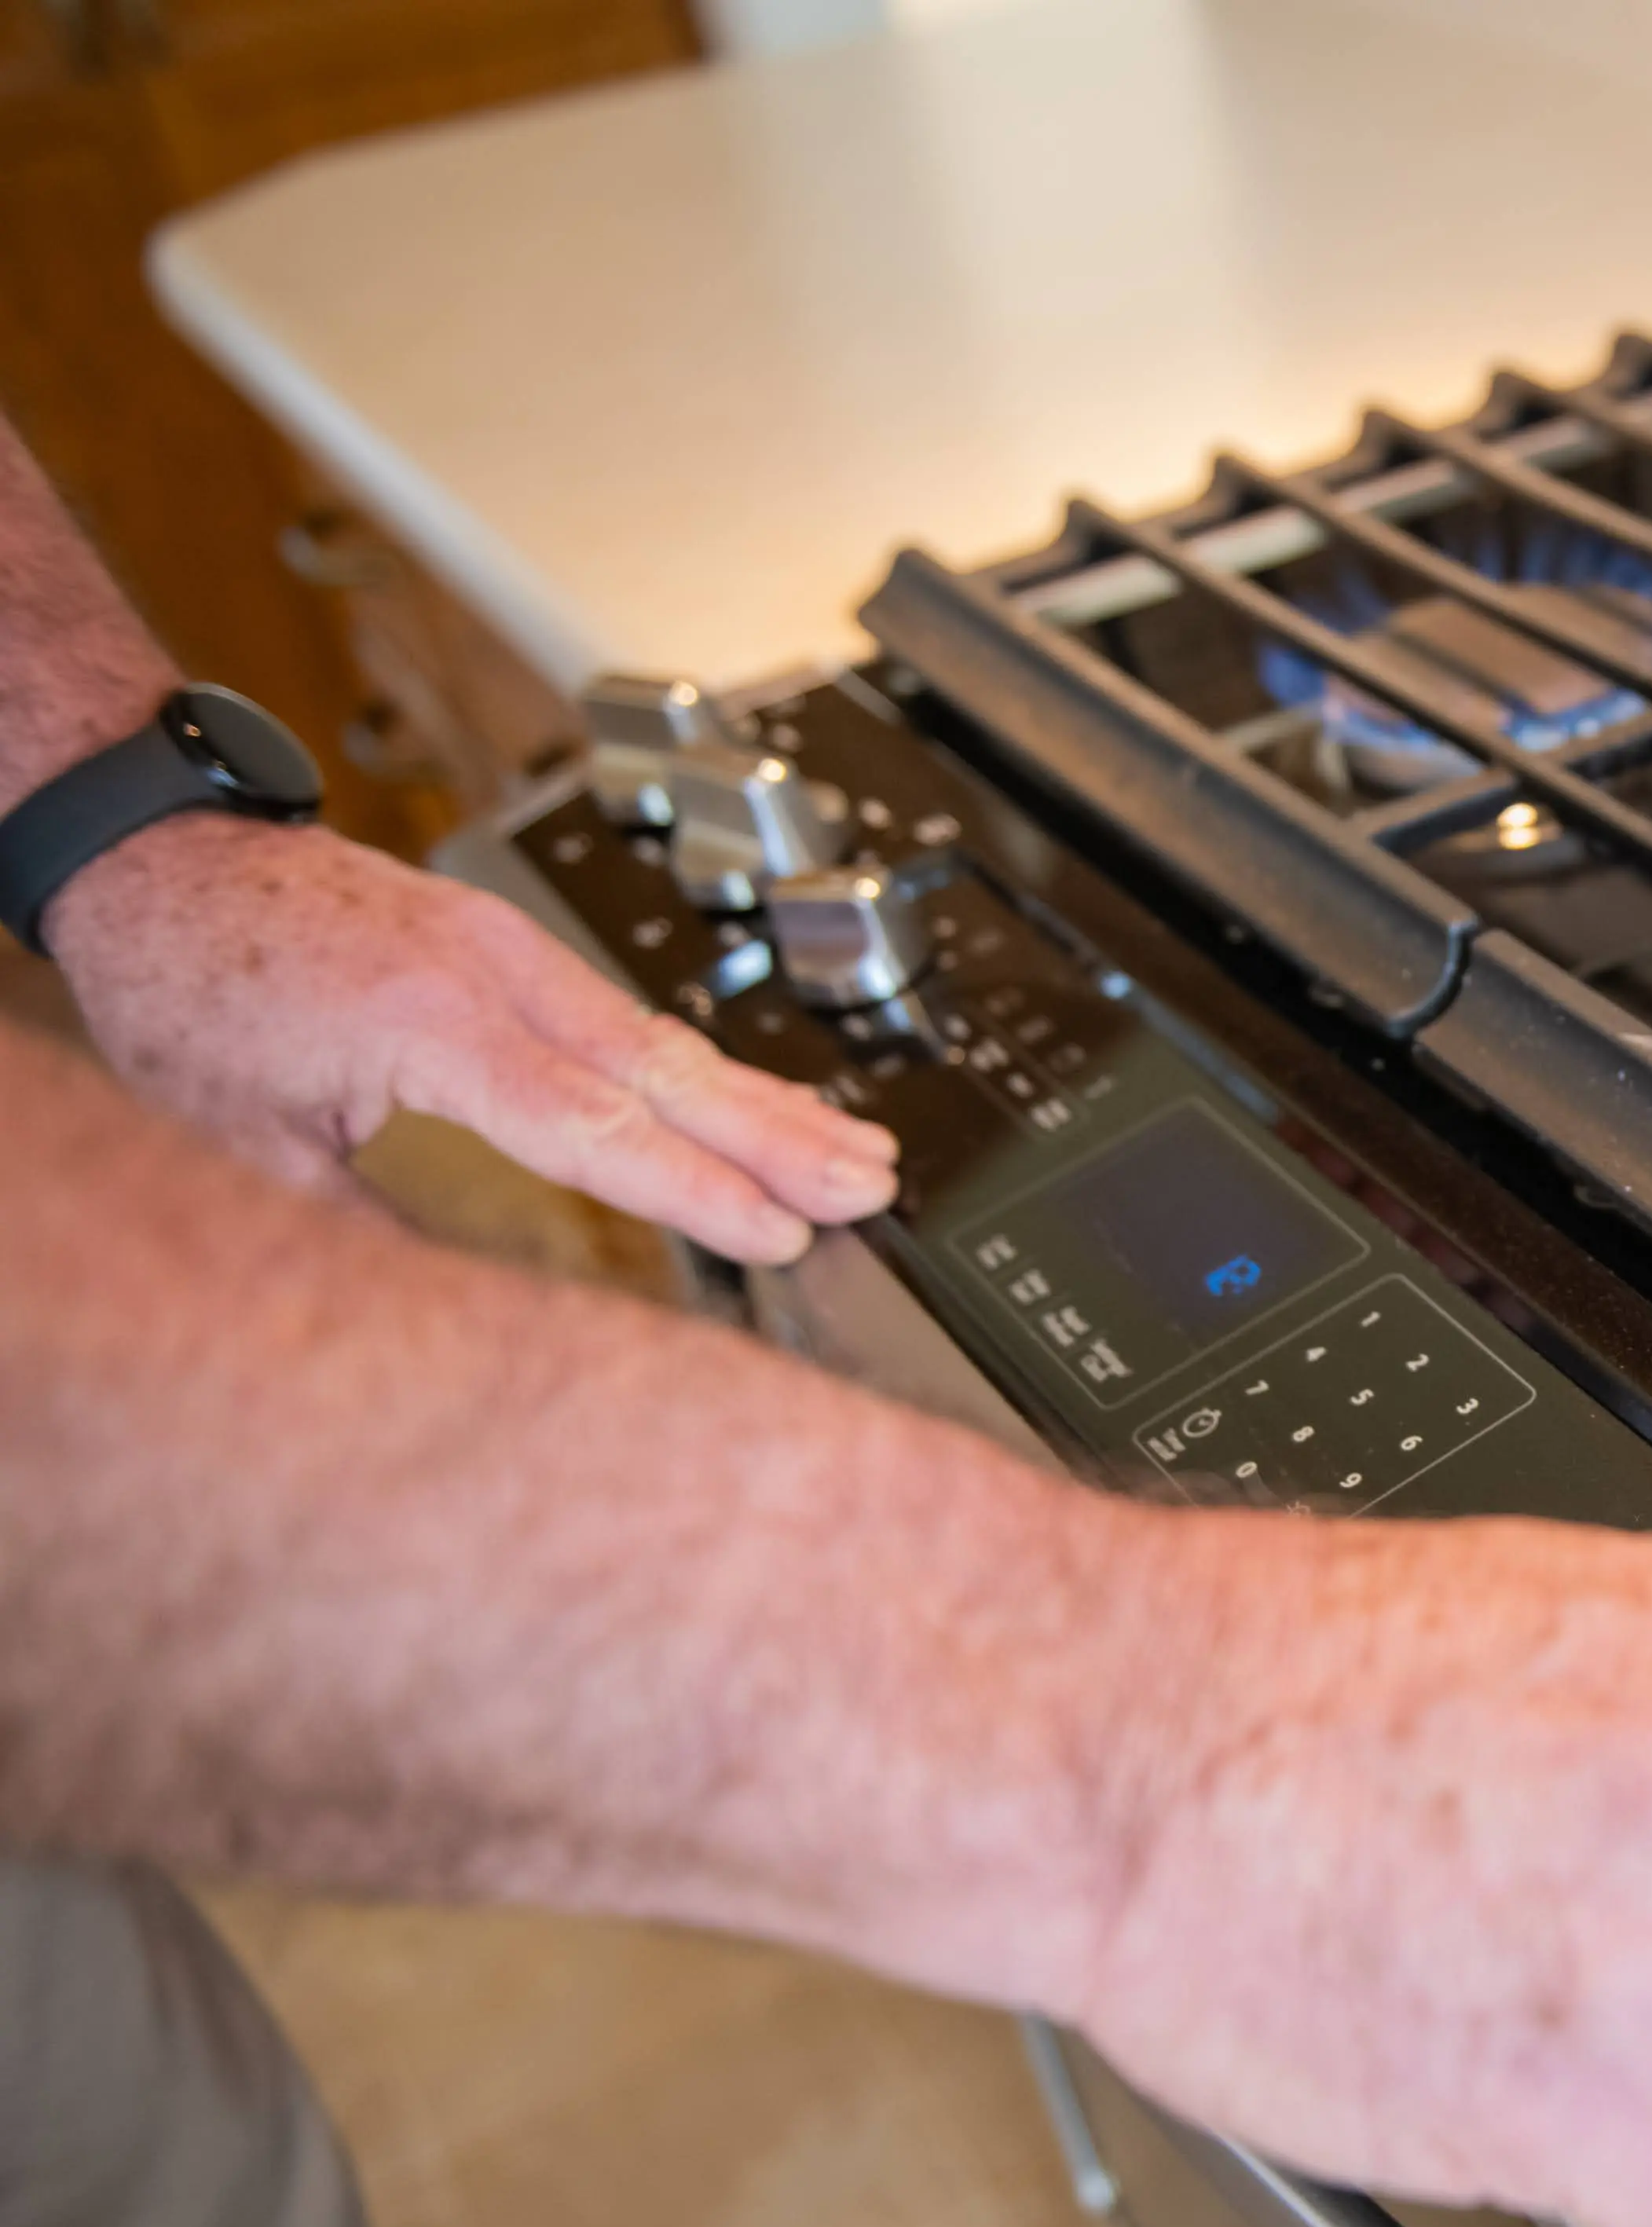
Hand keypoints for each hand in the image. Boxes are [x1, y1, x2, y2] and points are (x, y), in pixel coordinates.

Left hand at [39, 813, 894, 1262]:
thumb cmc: (185, 982)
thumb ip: (354, 1227)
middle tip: (870, 1184)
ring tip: (859, 1150)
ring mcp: (510, 949)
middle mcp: (490, 973)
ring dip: (765, 1099)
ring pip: (662, 1035)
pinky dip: (703, 1067)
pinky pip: (629, 1014)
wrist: (157, 855)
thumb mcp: (239, 1138)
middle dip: (779, 1133)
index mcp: (429, 1023)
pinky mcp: (511, 947)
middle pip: (664, 1068)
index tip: (777, 1230)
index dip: (692, 1187)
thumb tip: (442, 1321)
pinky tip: (756, 1102)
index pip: (591, 1125)